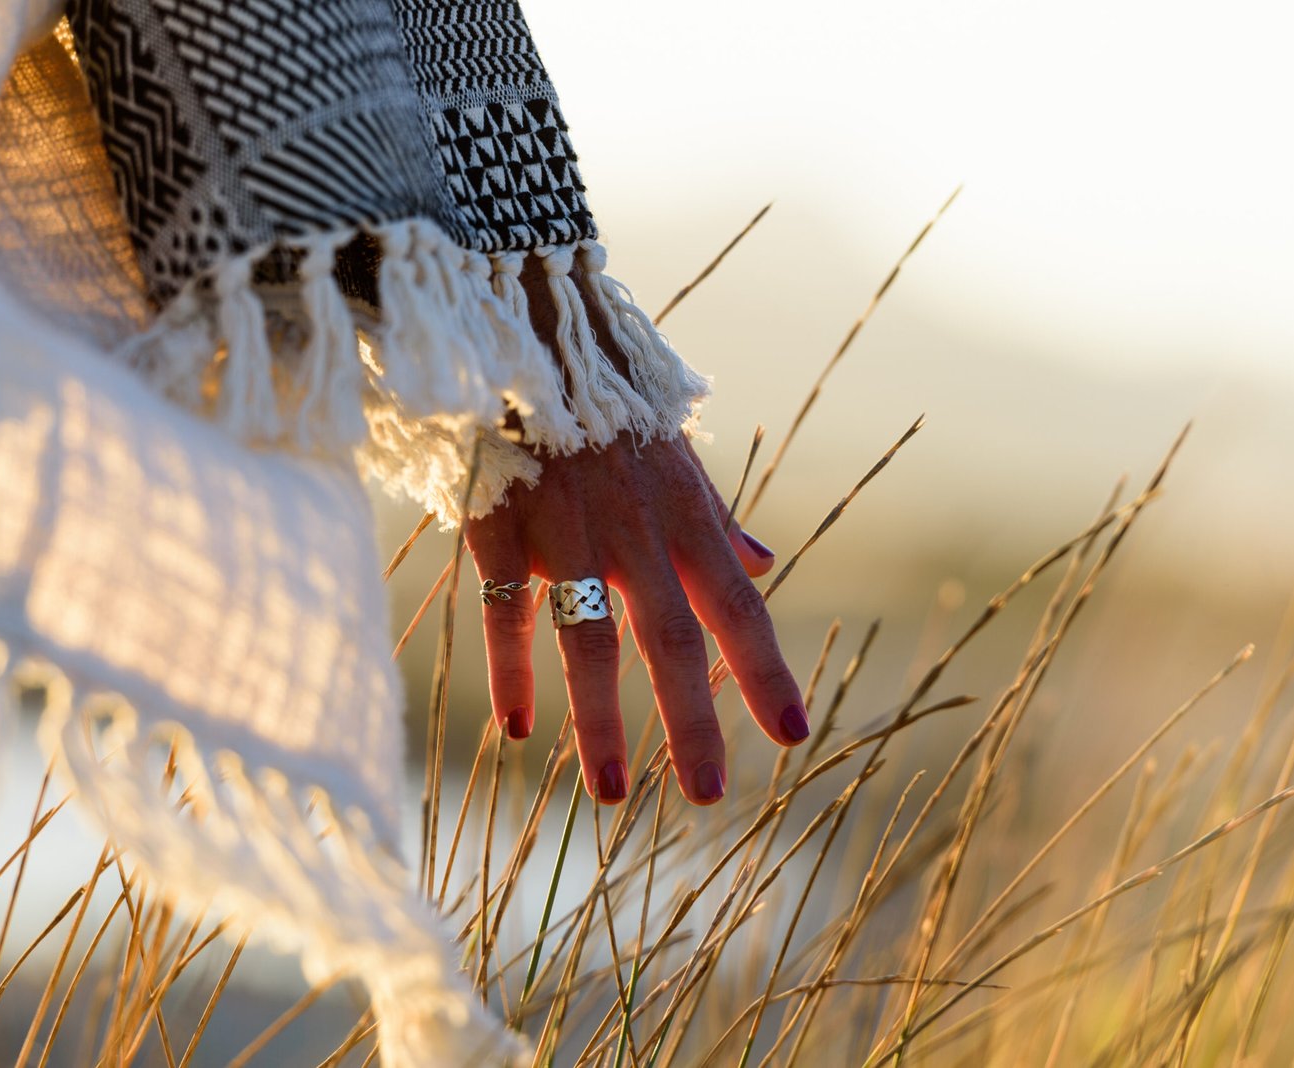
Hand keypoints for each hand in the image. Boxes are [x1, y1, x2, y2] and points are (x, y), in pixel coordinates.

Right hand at [464, 433, 806, 805]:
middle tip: (708, 796)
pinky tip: (520, 730)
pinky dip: (512, 672)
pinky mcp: (501, 526)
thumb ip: (717, 513)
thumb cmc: (605, 401)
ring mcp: (565, 530)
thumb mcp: (675, 451)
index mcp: (683, 514)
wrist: (522, 329)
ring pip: (588, 639)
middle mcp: (633, 530)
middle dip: (693, 721)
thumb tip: (767, 560)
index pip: (739, 604)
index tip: (793, 734)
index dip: (766, 670)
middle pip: (671, 639)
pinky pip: (507, 612)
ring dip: (601, 721)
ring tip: (614, 793)